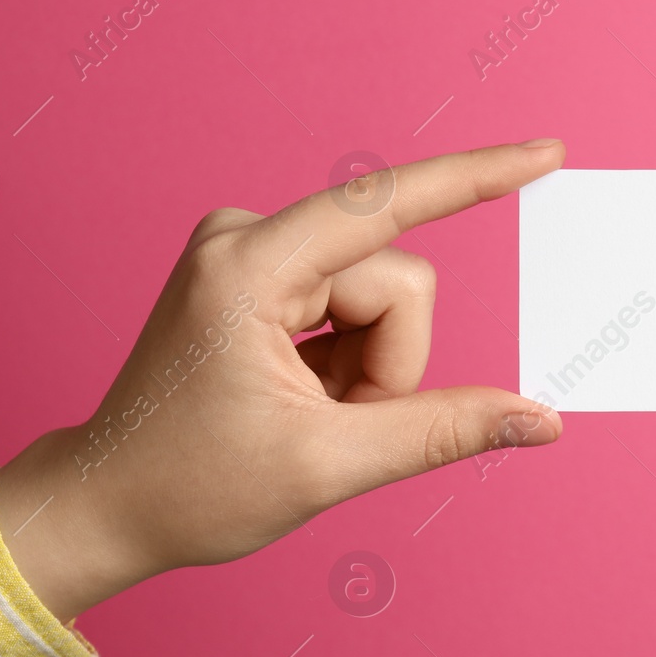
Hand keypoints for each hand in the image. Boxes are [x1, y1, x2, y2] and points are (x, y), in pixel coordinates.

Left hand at [0, 140, 565, 621]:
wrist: (111, 503)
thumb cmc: (193, 488)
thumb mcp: (329, 467)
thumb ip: (445, 431)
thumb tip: (540, 419)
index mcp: (248, 268)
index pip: (386, 205)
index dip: (475, 179)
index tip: (545, 152)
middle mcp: (245, 237)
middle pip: (396, 281)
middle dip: (390, 364)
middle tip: (332, 422)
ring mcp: (249, 251)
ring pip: (382, 296)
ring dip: (370, 369)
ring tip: (308, 414)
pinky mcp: (259, 271)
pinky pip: (353, 303)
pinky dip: (348, 361)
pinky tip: (298, 394)